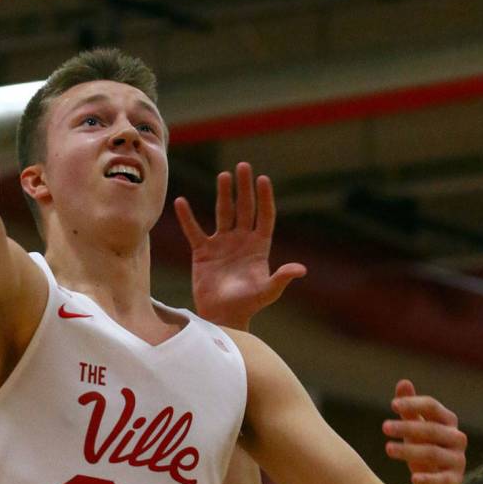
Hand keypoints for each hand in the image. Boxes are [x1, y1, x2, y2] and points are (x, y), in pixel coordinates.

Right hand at [174, 162, 305, 329]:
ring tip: (223, 175)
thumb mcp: (268, 292)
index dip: (264, 198)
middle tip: (243, 166)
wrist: (222, 316)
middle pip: (244, 208)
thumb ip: (281, 278)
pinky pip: (194, 230)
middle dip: (244, 188)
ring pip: (223, 214)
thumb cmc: (247, 305)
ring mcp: (222, 244)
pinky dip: (187, 217)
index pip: (264, 216)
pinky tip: (182, 201)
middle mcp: (241, 241)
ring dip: (223, 195)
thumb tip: (301, 270)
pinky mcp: (203, 252)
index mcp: (259, 247)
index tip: (263, 179)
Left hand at [382, 379, 466, 483]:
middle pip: (431, 429)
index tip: (393, 405)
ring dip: (409, 450)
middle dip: (406, 427)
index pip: (432, 406)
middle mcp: (457, 439)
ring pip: (432, 453)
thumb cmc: (423, 448)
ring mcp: (457, 460)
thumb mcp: (414, 427)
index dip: (413, 404)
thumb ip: (409, 408)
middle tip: (384, 426)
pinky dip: (428, 479)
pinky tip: (413, 478)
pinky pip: (442, 479)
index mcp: (449, 421)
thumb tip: (403, 382)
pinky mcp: (454, 481)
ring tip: (387, 448)